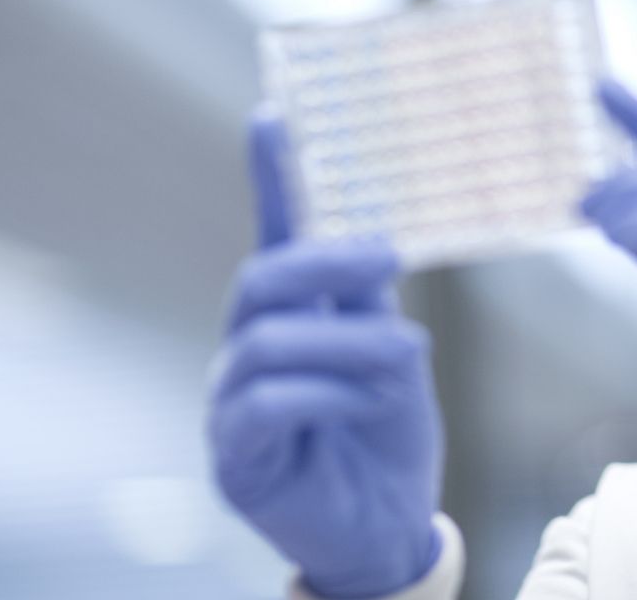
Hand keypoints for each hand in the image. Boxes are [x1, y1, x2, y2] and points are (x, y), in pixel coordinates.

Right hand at [208, 112, 443, 597]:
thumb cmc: (386, 431)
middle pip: (264, 276)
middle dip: (327, 260)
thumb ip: (373, 297)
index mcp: (292, 314)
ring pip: (269, 340)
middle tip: (390, 258)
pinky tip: (367, 404)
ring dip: (348, 341)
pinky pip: (266, 404)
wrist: (391, 522)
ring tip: (405, 356)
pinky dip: (328, 394)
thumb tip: (376, 230)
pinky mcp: (236, 457)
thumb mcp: (391, 350)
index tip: (274, 113)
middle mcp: (249, 348)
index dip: (273, 176)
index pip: (276, 236)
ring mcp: (231, 403)